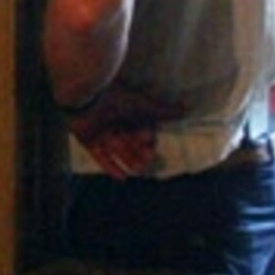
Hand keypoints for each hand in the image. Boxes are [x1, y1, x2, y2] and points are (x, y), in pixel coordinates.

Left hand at [66, 82, 181, 178]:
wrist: (87, 97)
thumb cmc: (115, 98)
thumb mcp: (143, 105)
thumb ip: (163, 110)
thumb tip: (187, 108)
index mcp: (125, 111)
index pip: (139, 129)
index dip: (146, 138)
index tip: (152, 145)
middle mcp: (112, 121)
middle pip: (128, 142)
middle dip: (139, 152)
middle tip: (149, 162)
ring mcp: (99, 131)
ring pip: (117, 150)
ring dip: (129, 161)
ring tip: (140, 171)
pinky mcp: (88, 140)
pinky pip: (100, 157)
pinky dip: (111, 167)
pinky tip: (123, 178)